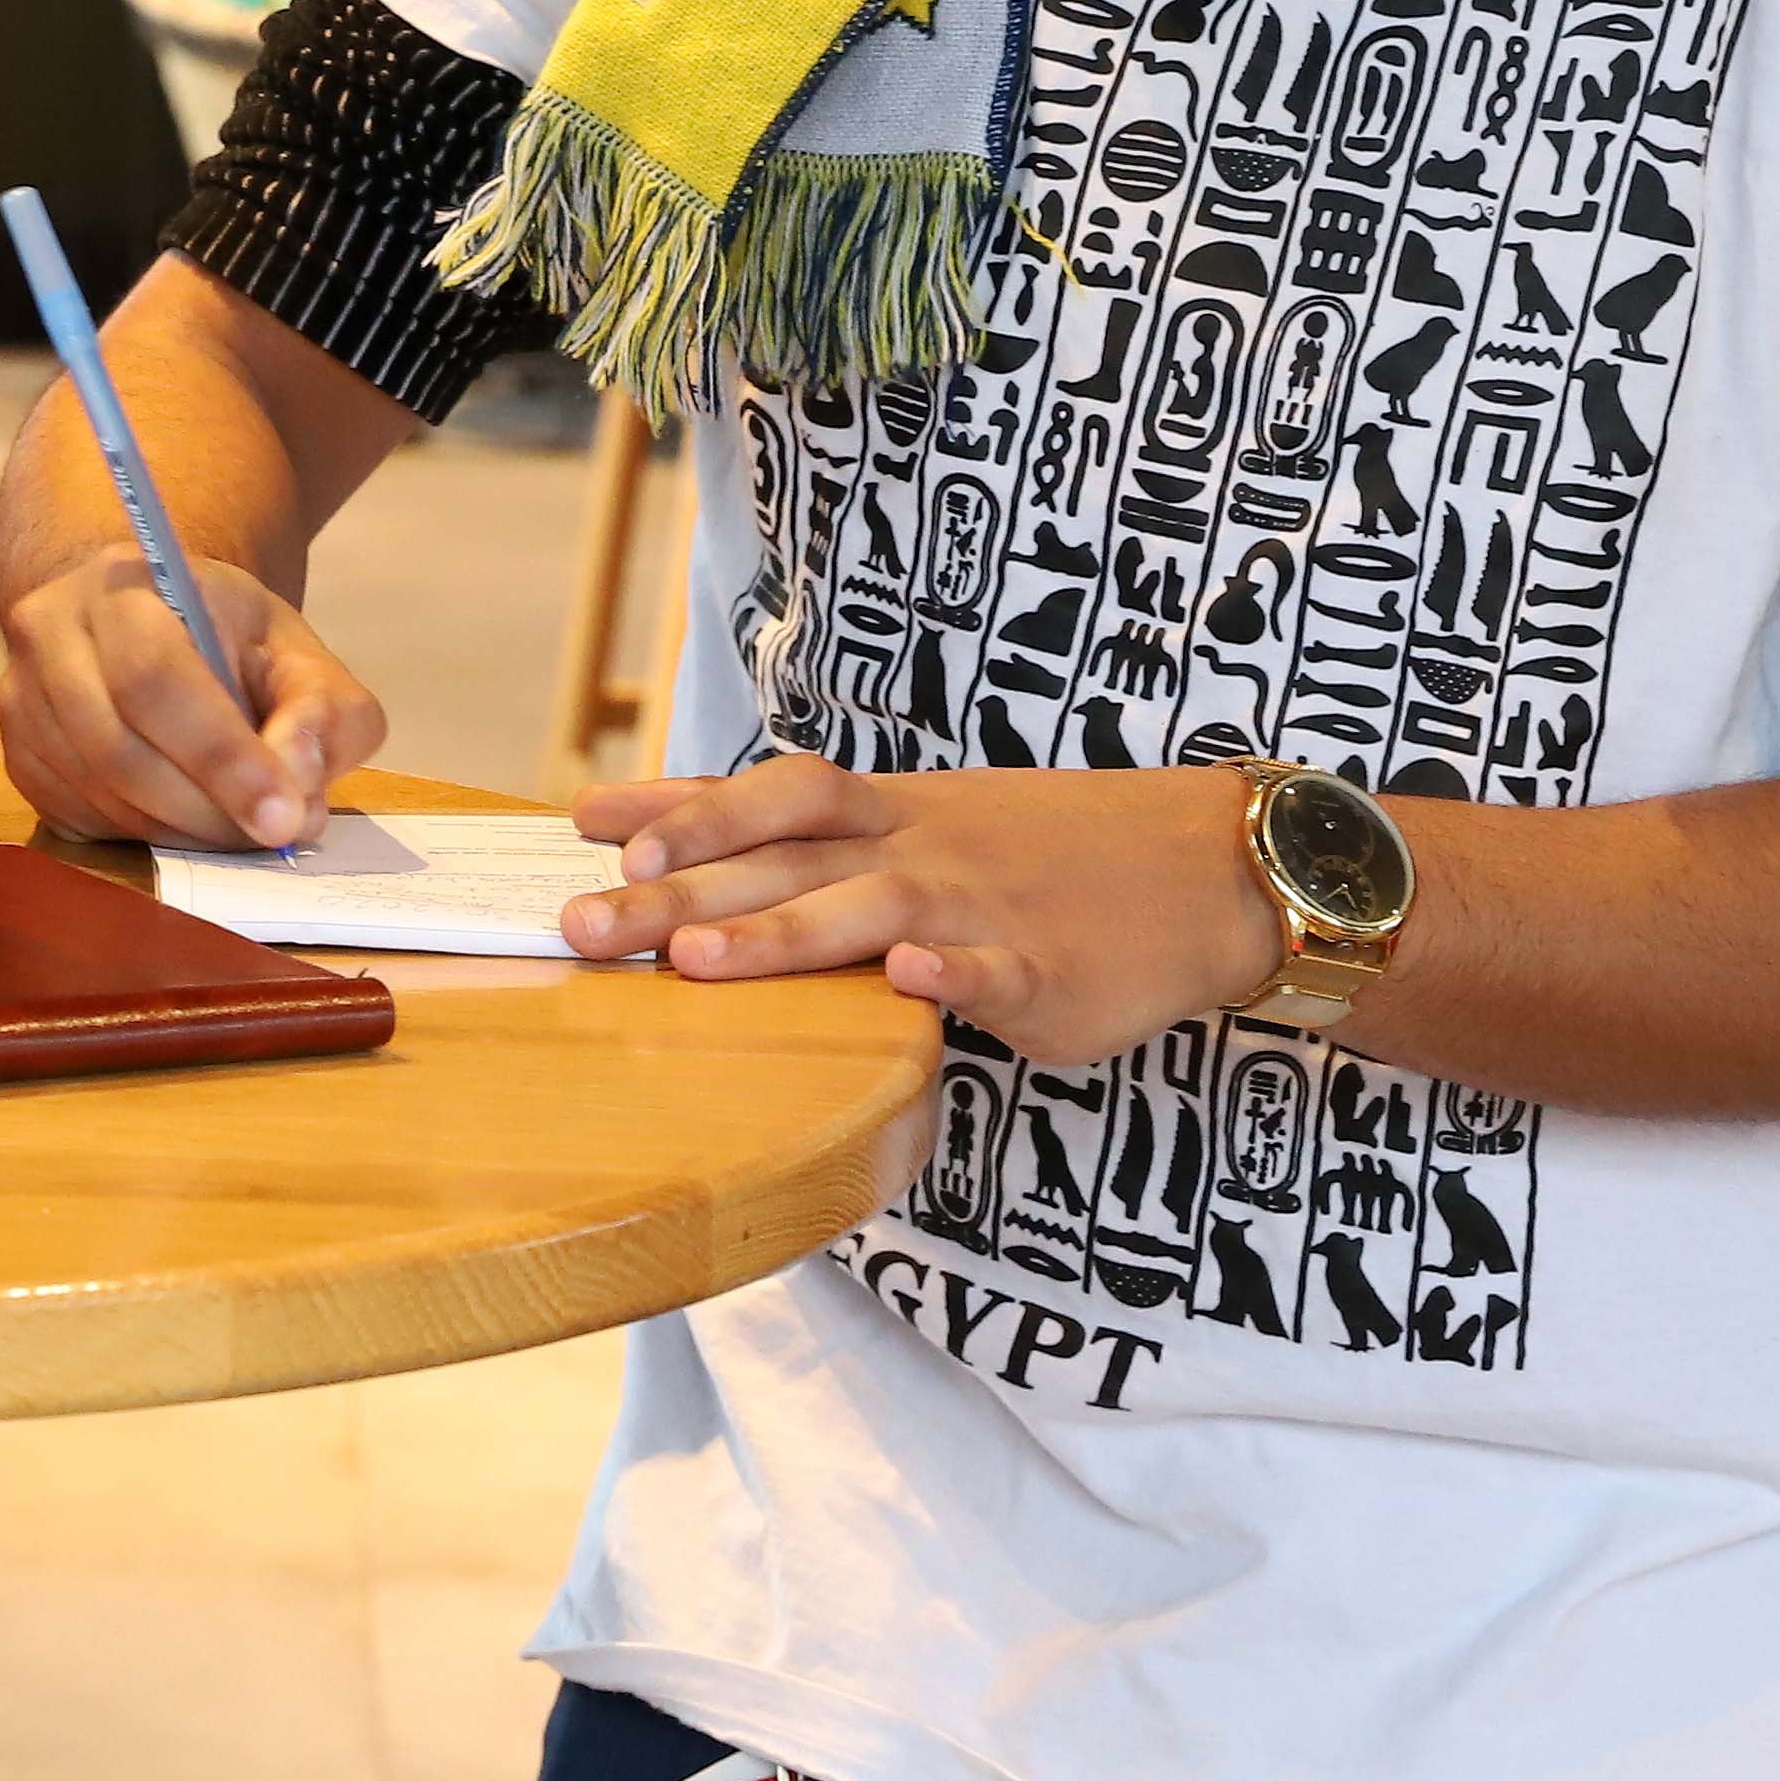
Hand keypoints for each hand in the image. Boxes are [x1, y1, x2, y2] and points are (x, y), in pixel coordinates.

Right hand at [0, 546, 385, 849]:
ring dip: (181, 831)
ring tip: (240, 825)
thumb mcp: (300, 656)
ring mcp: (20, 695)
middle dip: (206, 809)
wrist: (147, 626)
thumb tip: (297, 781)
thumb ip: (325, 713)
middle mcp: (50, 630)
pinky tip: (187, 820)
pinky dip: (144, 838)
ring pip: (97, 793)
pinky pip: (77, 819)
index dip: (220, 756)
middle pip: (116, 746)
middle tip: (272, 836)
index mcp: (124, 583)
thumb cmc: (231, 643)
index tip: (285, 816)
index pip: (156, 676)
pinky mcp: (17, 755)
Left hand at [562, 757, 1274, 1065]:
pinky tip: (911, 981)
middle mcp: (918, 851)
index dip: (674, 808)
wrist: (1200, 866)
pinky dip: (954, 976)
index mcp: (887, 816)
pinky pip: (995, 972)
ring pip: (866, 912)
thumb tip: (692, 841)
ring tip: (694, 962)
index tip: (580, 822)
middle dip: (674, 891)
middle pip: (780, 862)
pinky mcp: (1045, 971)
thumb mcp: (925, 821)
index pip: (763, 799)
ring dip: (778, 934)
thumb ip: (819, 840)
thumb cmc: (1040, 849)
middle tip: (579, 923)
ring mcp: (979, 908)